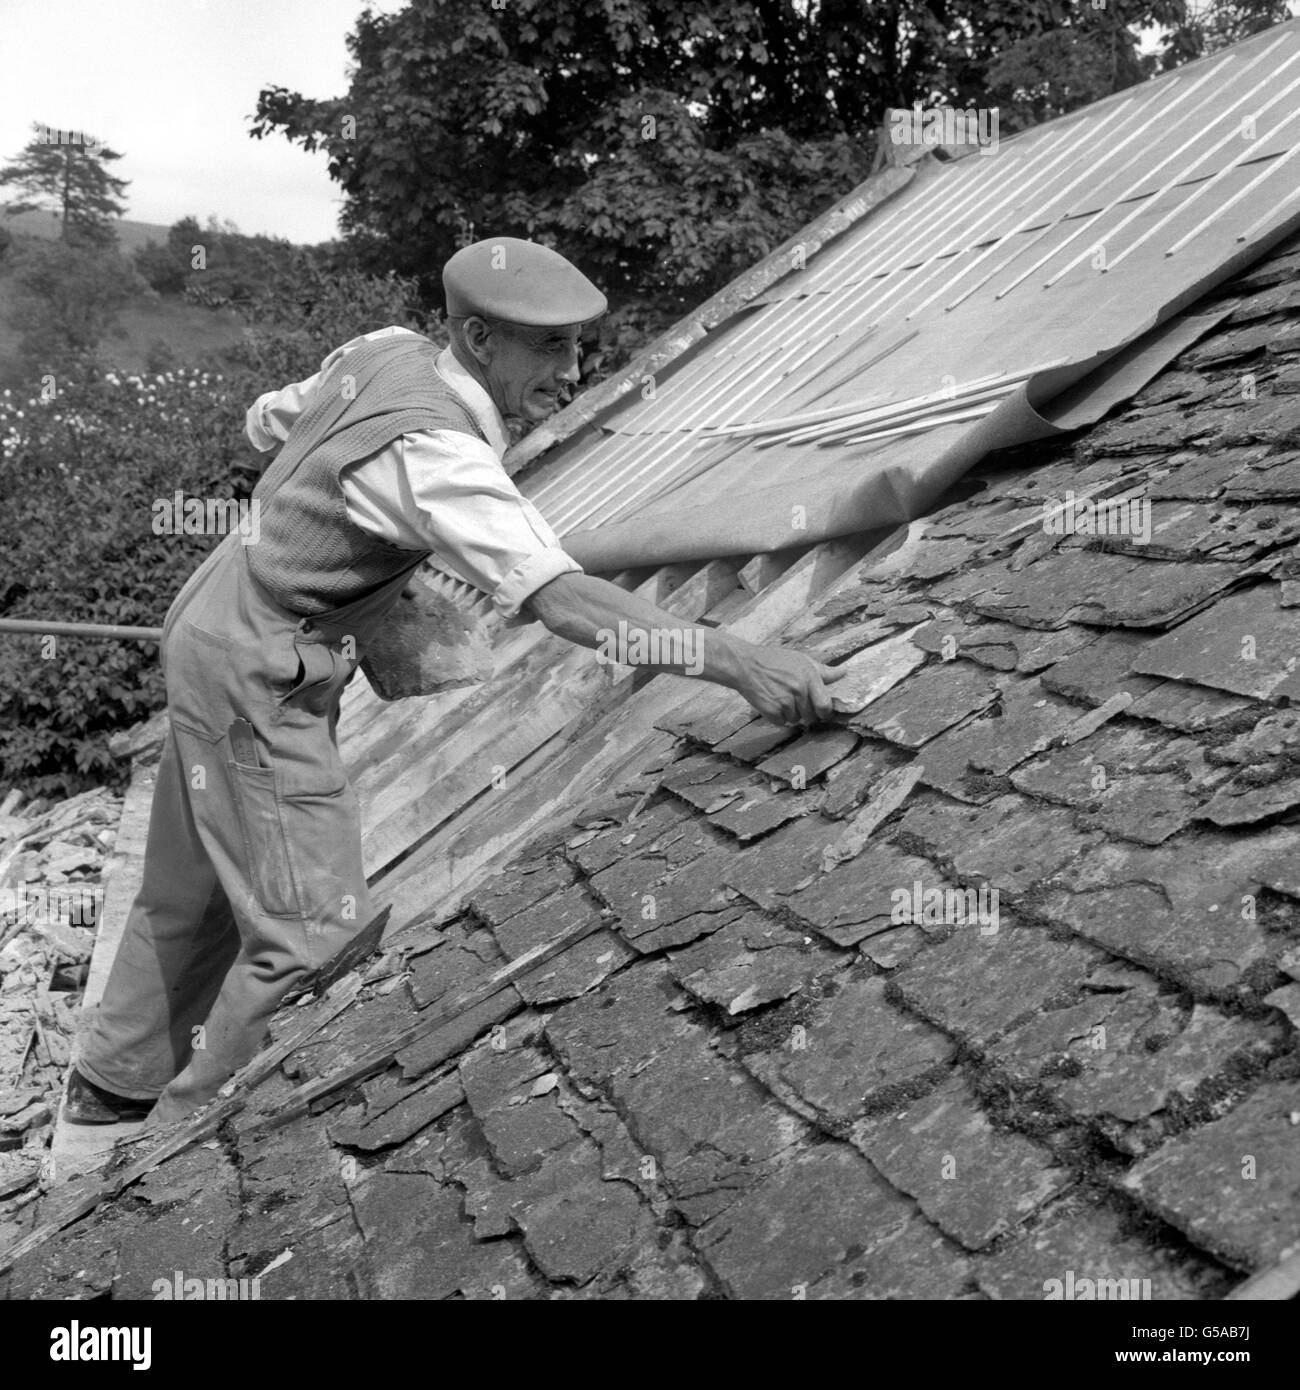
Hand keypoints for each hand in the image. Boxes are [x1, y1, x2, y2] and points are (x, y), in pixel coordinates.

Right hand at [729, 644, 845, 725]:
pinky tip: (773, 702)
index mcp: (809, 678)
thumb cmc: (774, 660)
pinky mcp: (771, 711)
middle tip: (797, 701)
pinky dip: (779, 717)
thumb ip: (823, 671)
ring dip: (792, 714)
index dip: (825, 712)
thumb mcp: (801, 660)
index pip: (825, 706)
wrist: (745, 665)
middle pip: (811, 716)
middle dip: (807, 712)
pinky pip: (782, 722)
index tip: (821, 711)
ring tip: (782, 698)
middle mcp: (798, 691)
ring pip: (796, 720)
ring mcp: (784, 702)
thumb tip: (844, 672)